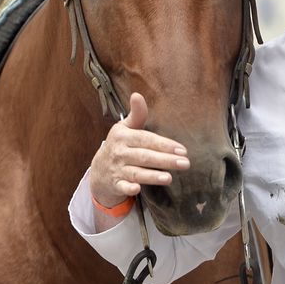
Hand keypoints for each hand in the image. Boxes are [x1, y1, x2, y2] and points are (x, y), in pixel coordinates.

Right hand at [88, 92, 189, 208]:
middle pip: (144, 156)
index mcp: (123, 136)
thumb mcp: (124, 129)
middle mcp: (119, 152)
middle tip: (185, 163)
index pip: (146, 139)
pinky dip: (128, 189)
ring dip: (151, 176)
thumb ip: (136, 114)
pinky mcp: (115, 184)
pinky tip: (137, 189)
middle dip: (165, 160)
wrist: (99, 171)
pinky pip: (122, 187)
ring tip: (169, 177)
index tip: (182, 150)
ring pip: (136, 173)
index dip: (164, 144)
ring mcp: (116, 169)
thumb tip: (137, 94)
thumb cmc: (119, 146)